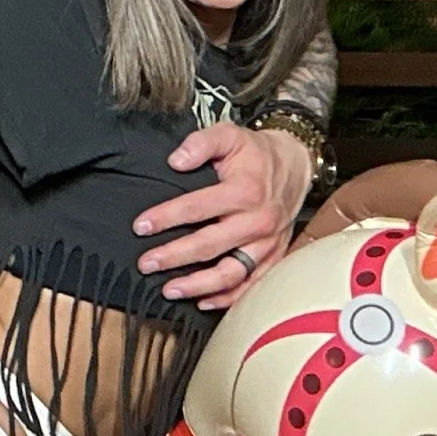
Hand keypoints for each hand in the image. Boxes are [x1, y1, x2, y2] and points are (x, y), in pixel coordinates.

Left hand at [134, 122, 310, 309]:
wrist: (296, 166)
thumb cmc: (255, 153)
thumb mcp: (229, 134)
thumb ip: (201, 142)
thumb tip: (176, 160)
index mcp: (245, 191)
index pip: (197, 208)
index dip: (166, 218)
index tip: (140, 227)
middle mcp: (258, 221)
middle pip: (210, 245)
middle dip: (174, 257)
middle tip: (146, 264)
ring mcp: (267, 243)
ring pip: (231, 272)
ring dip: (198, 285)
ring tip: (168, 289)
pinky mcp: (273, 256)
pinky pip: (251, 285)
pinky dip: (228, 298)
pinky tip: (202, 301)